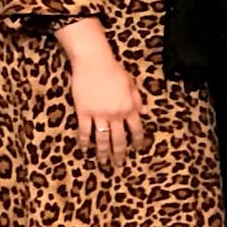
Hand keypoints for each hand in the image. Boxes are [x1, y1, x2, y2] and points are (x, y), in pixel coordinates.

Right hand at [59, 25, 145, 167]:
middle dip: (120, 153)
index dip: (138, 140)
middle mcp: (116, 114)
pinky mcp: (84, 112)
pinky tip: (85, 149)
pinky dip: (85, 141)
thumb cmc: (114, 70)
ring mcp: (99, 114)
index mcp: (129, 107)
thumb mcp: (131, 84)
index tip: (138, 149)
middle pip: (119, 138)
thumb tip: (143, 111)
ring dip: (103, 152)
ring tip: (103, 162)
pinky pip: (85, 131)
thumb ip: (137, 99)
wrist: (94, 62)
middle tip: (119, 164)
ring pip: (102, 139)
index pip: (137, 129)